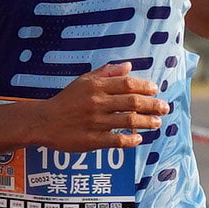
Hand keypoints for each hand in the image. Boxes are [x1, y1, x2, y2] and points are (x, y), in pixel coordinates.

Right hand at [36, 62, 163, 146]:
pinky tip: (138, 139)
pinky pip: (117, 140)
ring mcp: (95, 122)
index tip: (156, 90)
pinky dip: (131, 140)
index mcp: (96, 86)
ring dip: (147, 122)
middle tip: (164, 108)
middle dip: (153, 105)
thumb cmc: (66, 100)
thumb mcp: (83, 81)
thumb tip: (128, 66)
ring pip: (128, 121)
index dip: (145, 86)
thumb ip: (106, 73)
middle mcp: (97, 103)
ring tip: (157, 123)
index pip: (127, 83)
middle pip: (132, 102)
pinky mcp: (92, 140)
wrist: (44, 121)